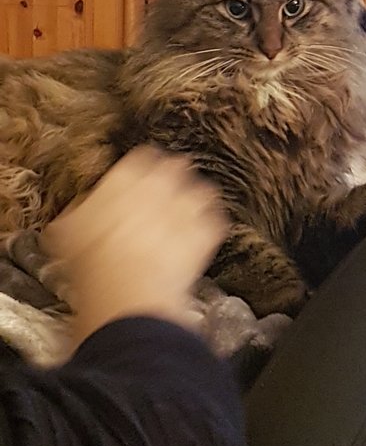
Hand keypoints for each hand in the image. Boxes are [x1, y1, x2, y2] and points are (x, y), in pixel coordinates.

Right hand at [41, 146, 227, 344]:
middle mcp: (162, 182)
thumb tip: (82, 206)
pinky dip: (210, 227)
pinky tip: (200, 236)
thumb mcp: (69, 230)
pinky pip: (216, 221)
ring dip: (197, 200)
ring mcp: (189, 205)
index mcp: (127, 173)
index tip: (143, 178)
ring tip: (188, 214)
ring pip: (202, 191)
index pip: (144, 156)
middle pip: (177, 166)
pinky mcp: (208, 230)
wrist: (126, 289)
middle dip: (176, 177)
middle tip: (168, 194)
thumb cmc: (94, 261)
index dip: (144, 168)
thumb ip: (82, 208)